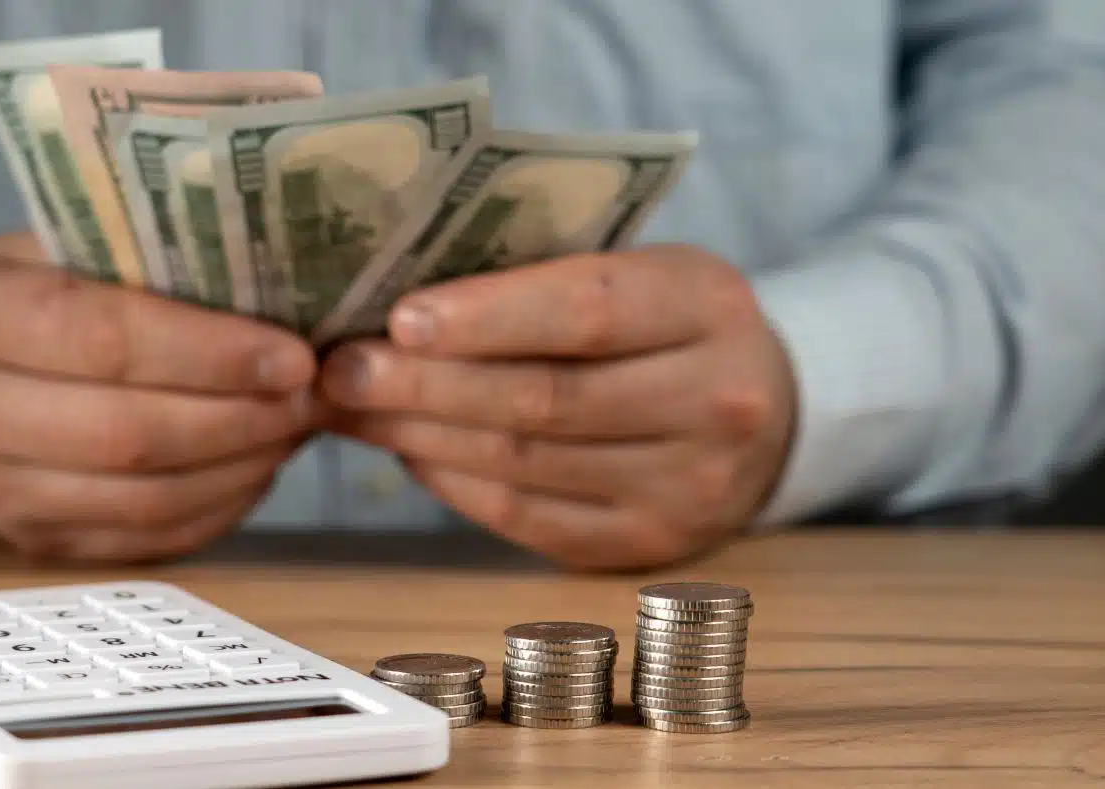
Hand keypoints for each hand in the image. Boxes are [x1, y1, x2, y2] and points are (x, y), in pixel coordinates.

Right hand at [0, 233, 317, 561]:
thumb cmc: (25, 289)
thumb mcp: (61, 243)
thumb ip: (149, 260)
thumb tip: (282, 291)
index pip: (108, 342)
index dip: (213, 354)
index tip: (292, 355)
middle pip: (130, 434)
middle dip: (241, 417)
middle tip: (311, 394)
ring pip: (147, 498)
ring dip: (242, 466)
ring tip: (296, 426)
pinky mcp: (32, 542)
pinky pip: (149, 537)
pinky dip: (221, 506)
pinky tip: (257, 465)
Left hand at [318, 244, 796, 570]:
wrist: (764, 411)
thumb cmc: (666, 323)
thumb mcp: (640, 270)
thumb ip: (544, 274)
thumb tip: (397, 298)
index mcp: (708, 306)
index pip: (588, 310)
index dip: (487, 315)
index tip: (399, 317)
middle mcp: (714, 402)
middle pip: (545, 398)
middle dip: (426, 384)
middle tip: (340, 369)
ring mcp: (686, 486)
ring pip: (525, 462)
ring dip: (421, 433)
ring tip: (352, 405)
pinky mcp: (647, 543)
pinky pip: (526, 517)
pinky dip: (454, 483)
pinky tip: (407, 449)